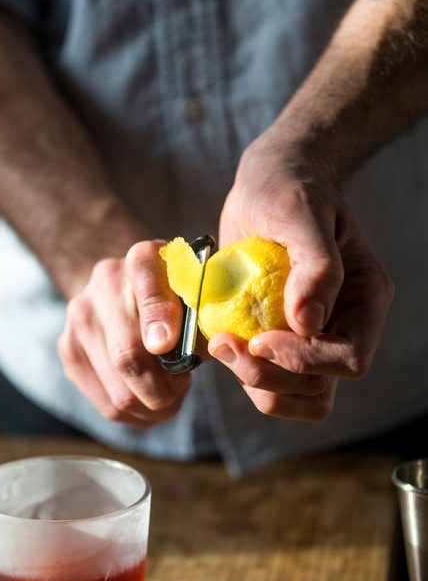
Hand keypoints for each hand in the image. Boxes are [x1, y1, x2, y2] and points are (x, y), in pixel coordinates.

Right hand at [57, 241, 190, 426]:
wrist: (127, 288)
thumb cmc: (176, 300)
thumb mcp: (197, 298)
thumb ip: (201, 320)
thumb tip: (190, 355)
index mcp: (144, 258)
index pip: (148, 281)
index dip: (157, 316)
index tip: (166, 345)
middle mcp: (104, 281)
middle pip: (128, 355)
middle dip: (163, 389)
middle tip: (182, 389)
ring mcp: (80, 315)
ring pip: (118, 391)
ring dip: (152, 407)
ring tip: (168, 396)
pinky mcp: (67, 348)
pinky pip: (106, 404)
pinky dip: (134, 414)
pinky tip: (148, 401)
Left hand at [208, 129, 393, 420]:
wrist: (264, 186)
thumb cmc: (288, 189)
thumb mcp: (302, 213)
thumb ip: (316, 265)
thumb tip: (310, 323)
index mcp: (363, 300)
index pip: (349, 358)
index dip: (306, 361)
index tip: (260, 339)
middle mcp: (340, 326)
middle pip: (317, 388)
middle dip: (271, 377)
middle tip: (226, 345)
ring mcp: (307, 337)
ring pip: (291, 394)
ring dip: (252, 382)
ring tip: (221, 345)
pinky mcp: (275, 337)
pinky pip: (262, 377)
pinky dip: (239, 370)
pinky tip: (218, 339)